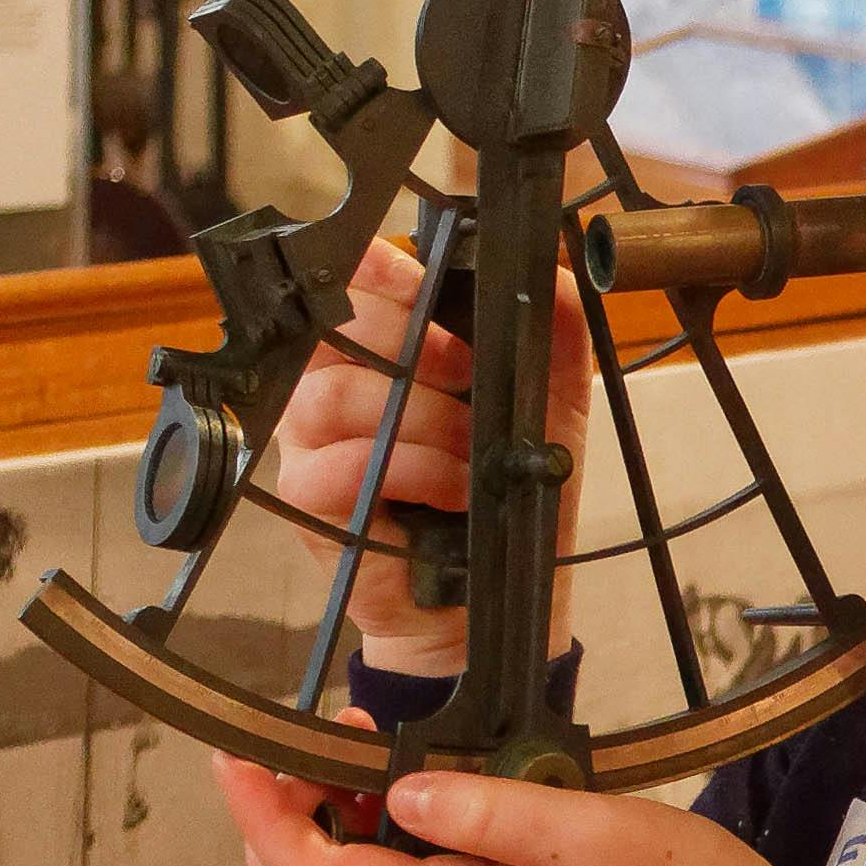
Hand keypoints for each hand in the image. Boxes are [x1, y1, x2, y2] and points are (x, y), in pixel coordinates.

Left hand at [214, 751, 800, 865]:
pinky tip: (393, 789)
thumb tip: (400, 792)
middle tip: (292, 749)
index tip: (243, 748)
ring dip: (311, 834)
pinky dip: (356, 843)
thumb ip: (492, 812)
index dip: (262, 816)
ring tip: (349, 755)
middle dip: (268, 830)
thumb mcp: (595, 835)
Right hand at [276, 235, 589, 676]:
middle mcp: (330, 390)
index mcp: (377, 355)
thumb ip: (555, 340)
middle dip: (407, 340)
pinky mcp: (310, 501)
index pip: (351, 286)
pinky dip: (409, 471)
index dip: (376, 270)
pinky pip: (338, 466)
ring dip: (418, 417)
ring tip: (468, 449)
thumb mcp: (549, 410)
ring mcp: (310, 445)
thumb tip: (550, 273)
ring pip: (331, 396)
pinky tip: (451, 490)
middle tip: (463, 370)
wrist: (491, 595)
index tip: (419, 276)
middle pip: (332, 330)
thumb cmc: (503, 496)